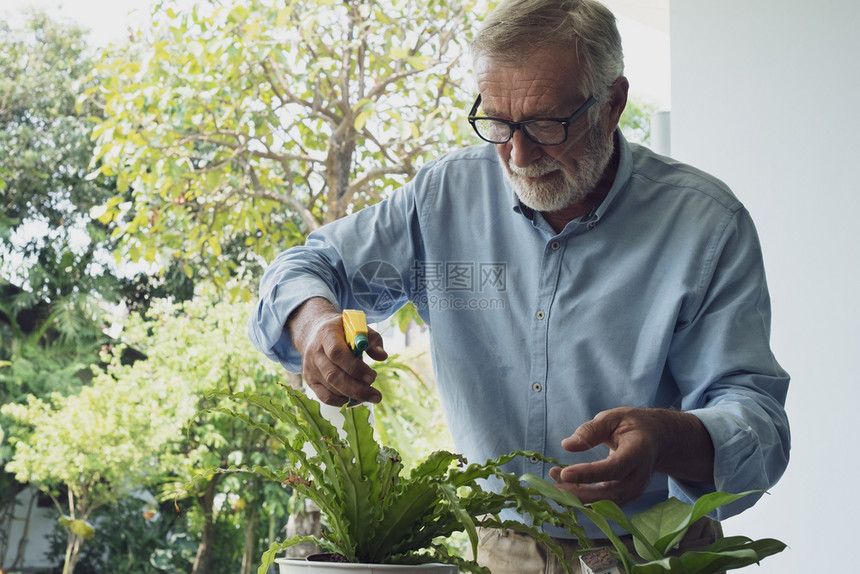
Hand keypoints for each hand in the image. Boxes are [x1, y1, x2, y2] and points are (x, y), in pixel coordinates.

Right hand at [288, 298, 387, 405]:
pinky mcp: (310, 381)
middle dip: (357, 389)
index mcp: (327, 334)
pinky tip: (356, 399)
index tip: (373, 376)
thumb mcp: (359, 328)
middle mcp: (315, 352)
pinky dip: (342, 402)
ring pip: (330, 389)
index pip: (337, 353)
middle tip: (376, 395)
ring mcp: (310, 368)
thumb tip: (382, 357)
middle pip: (333, 375)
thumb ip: (372, 340)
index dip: (355, 367)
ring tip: (369, 394)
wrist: (316, 334)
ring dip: (352, 396)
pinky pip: (325, 397)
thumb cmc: (343, 331)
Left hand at [548, 407, 714, 506]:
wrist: (657, 439)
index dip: (588, 474)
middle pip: (611, 493)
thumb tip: (567, 445)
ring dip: (579, 497)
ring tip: (555, 483)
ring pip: (607, 503)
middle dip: (580, 492)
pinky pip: (607, 504)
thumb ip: (591, 430)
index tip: (564, 473)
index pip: (614, 468)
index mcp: (638, 451)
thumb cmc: (632, 425)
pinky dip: (586, 500)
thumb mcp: (613, 418)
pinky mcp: (629, 496)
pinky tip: (568, 489)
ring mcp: (637, 489)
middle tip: (555, 483)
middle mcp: (640, 475)